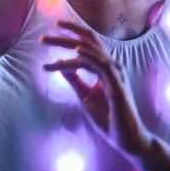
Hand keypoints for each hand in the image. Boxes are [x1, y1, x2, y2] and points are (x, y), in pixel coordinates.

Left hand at [42, 21, 151, 157]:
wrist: (126, 139)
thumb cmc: (108, 118)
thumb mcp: (85, 96)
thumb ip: (75, 80)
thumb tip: (61, 65)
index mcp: (106, 68)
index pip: (89, 43)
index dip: (71, 34)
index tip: (52, 31)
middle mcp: (112, 67)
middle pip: (87, 42)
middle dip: (65, 35)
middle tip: (42, 37)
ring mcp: (116, 74)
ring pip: (90, 50)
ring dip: (67, 44)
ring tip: (48, 42)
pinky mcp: (117, 85)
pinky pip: (101, 65)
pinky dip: (87, 56)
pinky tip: (75, 51)